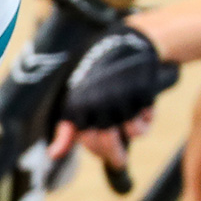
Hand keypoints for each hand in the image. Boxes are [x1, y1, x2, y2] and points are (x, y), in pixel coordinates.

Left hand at [51, 24, 176, 168]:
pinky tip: (143, 108)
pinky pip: (146, 120)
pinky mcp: (141, 94)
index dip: (99, 150)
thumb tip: (53, 155)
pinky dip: (147, 118)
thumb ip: (68, 129)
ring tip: (134, 117)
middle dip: (116, 151)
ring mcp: (120, 98)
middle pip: (108, 143)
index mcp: (77, 104)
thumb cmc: (100, 76)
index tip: (106, 153)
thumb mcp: (78, 100)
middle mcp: (96, 102)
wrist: (127, 45)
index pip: (87, 141)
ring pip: (133, 133)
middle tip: (121, 150)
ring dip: (136, 129)